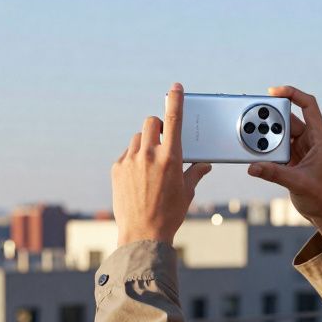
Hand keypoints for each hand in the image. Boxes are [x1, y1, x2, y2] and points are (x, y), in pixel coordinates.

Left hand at [111, 83, 212, 245]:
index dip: (175, 99)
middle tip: (163, 140)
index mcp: (171, 158)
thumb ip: (195, 172)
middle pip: (151, 122)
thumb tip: (204, 164)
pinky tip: (138, 176)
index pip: (174, 119)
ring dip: (145, 143)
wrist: (142, 234)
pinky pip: (126, 154)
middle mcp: (149, 155)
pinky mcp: (117, 168)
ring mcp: (130, 161)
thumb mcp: (187, 192)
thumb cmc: (169, 214)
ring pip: (137, 137)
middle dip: (158, 126)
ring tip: (150, 164)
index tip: (175, 87)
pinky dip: (133, 158)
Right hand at [247, 85, 321, 245]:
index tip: (273, 92)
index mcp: (320, 138)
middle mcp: (311, 140)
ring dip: (267, 135)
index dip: (292, 94)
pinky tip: (255, 151)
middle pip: (289, 120)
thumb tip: (253, 167)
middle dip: (272, 119)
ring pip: (281, 134)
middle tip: (254, 119)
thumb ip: (274, 174)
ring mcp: (302, 149)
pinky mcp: (293, 160)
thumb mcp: (298, 183)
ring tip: (252, 137)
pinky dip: (266, 148)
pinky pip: (277, 148)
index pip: (308, 106)